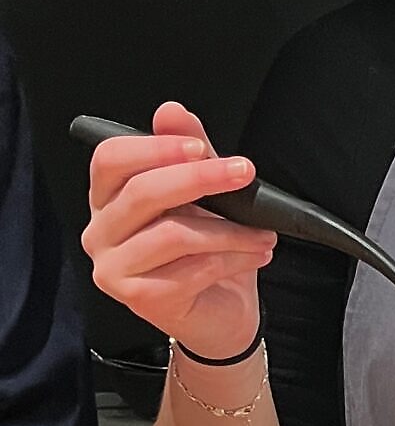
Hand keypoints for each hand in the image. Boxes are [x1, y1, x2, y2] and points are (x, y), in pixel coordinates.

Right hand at [81, 101, 274, 358]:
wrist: (220, 313)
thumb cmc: (206, 250)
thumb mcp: (203, 195)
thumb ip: (189, 152)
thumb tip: (172, 112)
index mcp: (109, 198)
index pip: (110, 159)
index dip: (155, 148)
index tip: (201, 147)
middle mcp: (101, 232)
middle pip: (142, 192)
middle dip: (201, 178)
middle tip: (244, 174)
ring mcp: (114, 269)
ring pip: (174, 233)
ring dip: (230, 230)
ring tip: (262, 231)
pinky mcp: (139, 299)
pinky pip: (193, 268)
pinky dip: (233, 258)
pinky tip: (255, 255)